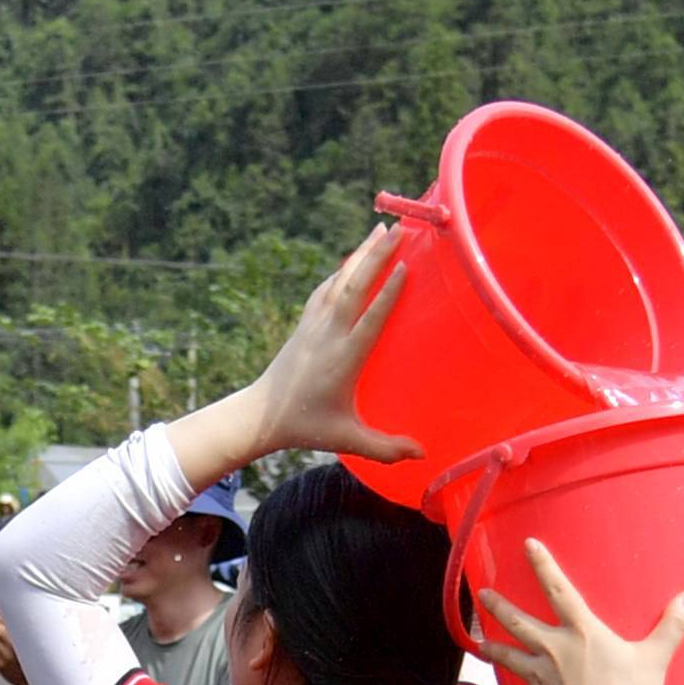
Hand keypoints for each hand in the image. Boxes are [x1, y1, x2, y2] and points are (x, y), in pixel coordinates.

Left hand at [231, 221, 412, 462]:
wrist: (261, 414)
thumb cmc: (307, 428)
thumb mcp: (347, 440)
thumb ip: (385, 448)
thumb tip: (422, 456)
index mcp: (343, 359)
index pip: (369, 319)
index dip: (388, 293)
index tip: (406, 266)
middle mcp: (328, 335)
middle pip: (355, 286)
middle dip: (378, 255)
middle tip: (400, 228)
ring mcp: (314, 325)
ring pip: (340, 280)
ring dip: (361, 253)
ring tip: (381, 229)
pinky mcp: (305, 323)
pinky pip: (326, 288)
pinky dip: (342, 269)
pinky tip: (353, 257)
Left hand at [471, 537, 683, 684]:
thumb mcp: (655, 659)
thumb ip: (671, 627)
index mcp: (582, 631)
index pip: (559, 589)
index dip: (543, 565)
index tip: (528, 544)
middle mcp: (554, 648)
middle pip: (519, 622)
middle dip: (499, 606)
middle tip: (482, 594)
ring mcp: (541, 675)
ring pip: (510, 656)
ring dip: (494, 649)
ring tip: (480, 643)